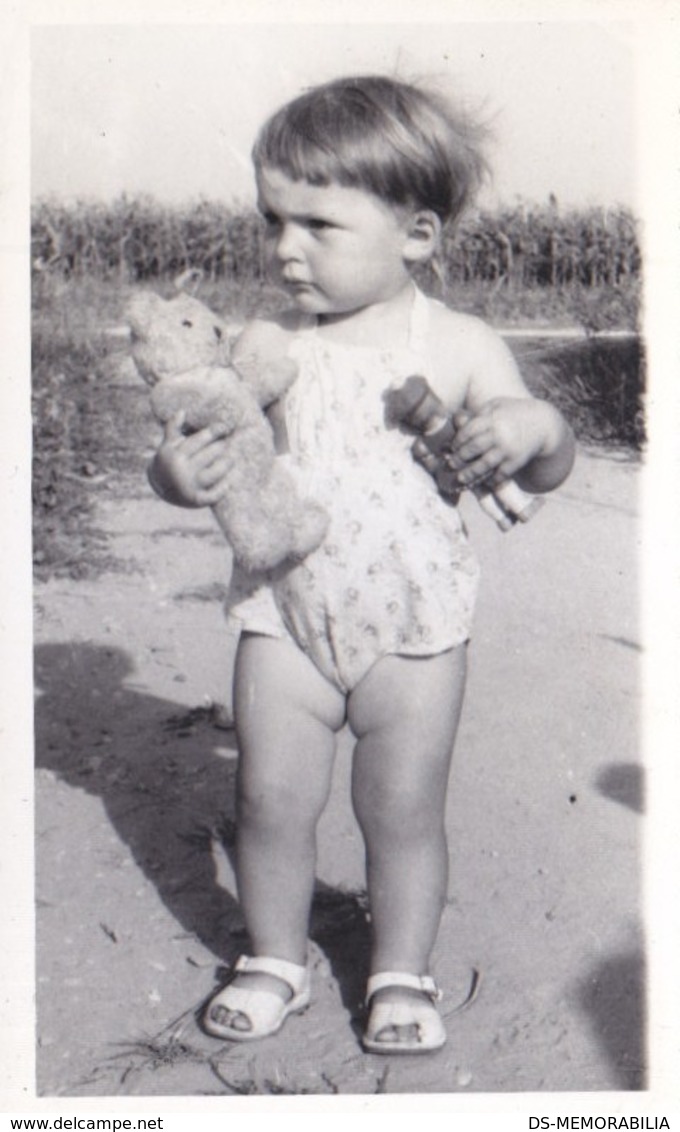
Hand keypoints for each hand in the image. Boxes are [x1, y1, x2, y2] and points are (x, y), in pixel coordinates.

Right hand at [148, 412, 231, 506]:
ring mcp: (188, 486)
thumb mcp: (168, 444)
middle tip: (230, 442)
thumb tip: (182, 411)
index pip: (198, 440)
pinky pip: (212, 495)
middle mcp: (180, 471)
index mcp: (174, 455)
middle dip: (221, 447)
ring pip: (212, 474)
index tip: (225, 427)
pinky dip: (222, 489)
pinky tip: (231, 481)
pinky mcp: (195, 500)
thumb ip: (173, 428)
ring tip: (232, 459)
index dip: (214, 432)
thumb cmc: (169, 460)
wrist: (159, 486)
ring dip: (225, 466)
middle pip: (208, 455)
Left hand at [445, 397, 564, 490]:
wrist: (543, 424)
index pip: (469, 431)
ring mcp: (508, 450)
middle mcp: (499, 434)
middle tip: (450, 464)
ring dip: (469, 473)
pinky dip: (490, 480)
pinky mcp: (516, 462)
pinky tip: (482, 482)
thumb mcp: (497, 405)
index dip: (457, 440)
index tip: (452, 447)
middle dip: (459, 458)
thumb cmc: (514, 413)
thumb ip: (478, 413)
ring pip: (483, 464)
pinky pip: (499, 474)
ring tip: (460, 478)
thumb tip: (456, 420)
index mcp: (493, 418)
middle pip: (473, 448)